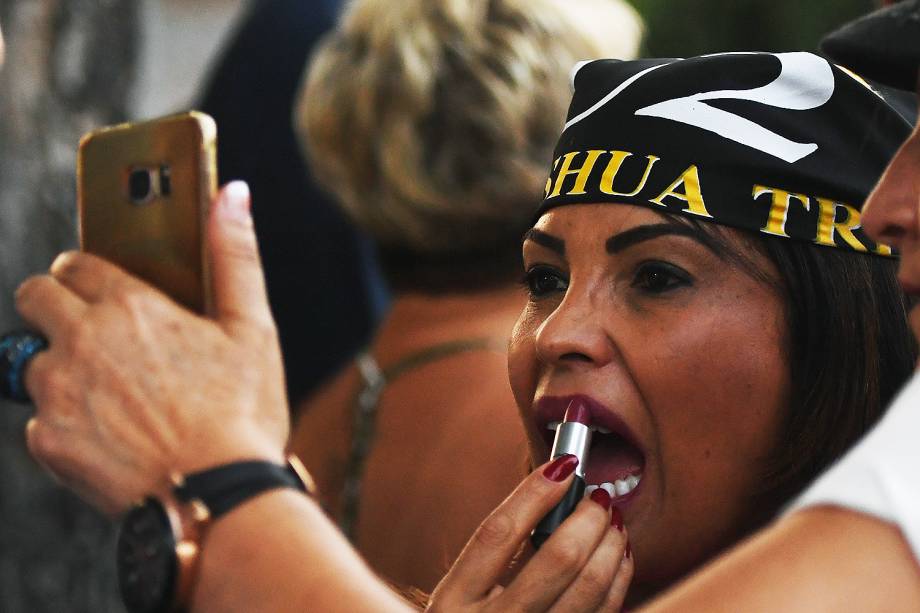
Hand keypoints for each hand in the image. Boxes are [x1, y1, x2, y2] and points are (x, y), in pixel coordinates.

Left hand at [15, 182, 288, 514]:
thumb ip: (235, 255)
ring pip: (31, 361)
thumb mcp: (252, 328)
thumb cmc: (242, 413)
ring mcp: (58, 394)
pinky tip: (112, 438)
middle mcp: (82, 340)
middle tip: (96, 335)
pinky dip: (66, 426)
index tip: (104, 289)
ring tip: (112, 396)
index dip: (88, 275)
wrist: (218, 499)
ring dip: (61, 369)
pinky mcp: (48, 442)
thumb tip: (232, 193)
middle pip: (34, 297)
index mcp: (131, 306)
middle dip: (56, 306)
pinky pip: (39, 422)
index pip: (76, 264)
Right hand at [429, 455, 631, 611]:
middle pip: (558, 560)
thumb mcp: (462, 594)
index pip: (497, 533)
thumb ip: (496, 554)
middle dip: (588, 518)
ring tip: (613, 520)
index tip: (564, 464)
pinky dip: (618, 578)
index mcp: (453, 602)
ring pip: (590, 587)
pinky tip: (618, 556)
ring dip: (611, 544)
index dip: (534, 493)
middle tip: (599, 497)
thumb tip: (554, 495)